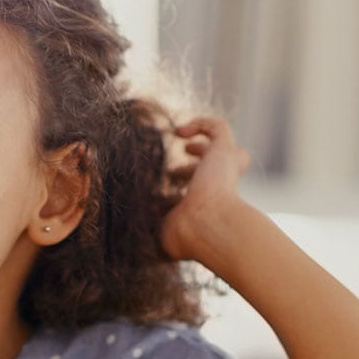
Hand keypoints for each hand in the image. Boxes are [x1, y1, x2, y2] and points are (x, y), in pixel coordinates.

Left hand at [160, 116, 251, 260]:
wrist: (205, 226)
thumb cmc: (185, 235)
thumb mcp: (164, 230)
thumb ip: (155, 223)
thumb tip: (133, 226)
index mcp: (209, 205)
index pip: (205, 191)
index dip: (189, 183)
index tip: (171, 183)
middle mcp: (221, 186)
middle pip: (218, 169)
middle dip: (198, 165)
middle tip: (176, 171)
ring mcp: (225, 167)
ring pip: (224, 147)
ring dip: (202, 144)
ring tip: (183, 144)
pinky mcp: (225, 151)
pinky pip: (218, 128)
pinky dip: (200, 124)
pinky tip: (179, 132)